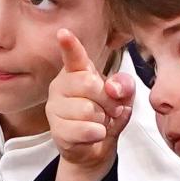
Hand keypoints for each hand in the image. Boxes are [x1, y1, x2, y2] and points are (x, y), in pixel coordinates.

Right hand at [46, 28, 135, 172]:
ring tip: (99, 122)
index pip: (73, 56)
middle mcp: (61, 86)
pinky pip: (84, 130)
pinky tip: (94, 134)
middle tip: (111, 109)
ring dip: (103, 120)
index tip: (63, 33)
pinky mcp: (57, 130)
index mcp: (77, 71)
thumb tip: (114, 88)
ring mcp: (55, 108)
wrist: (95, 147)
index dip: (70, 45)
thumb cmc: (106, 114)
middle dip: (109, 100)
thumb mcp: (123, 96)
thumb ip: (124, 85)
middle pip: (89, 84)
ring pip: (88, 110)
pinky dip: (97, 134)